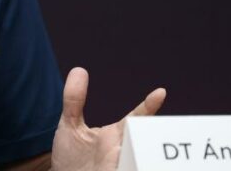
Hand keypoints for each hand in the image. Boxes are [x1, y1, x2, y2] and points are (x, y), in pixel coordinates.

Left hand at [51, 67, 165, 170]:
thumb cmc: (71, 155)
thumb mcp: (69, 124)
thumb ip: (74, 99)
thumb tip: (79, 70)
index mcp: (115, 135)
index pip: (135, 119)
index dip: (147, 107)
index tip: (160, 92)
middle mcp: (122, 151)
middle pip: (144, 140)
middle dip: (148, 137)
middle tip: (144, 132)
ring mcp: (119, 165)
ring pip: (138, 160)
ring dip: (139, 158)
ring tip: (122, 156)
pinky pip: (128, 169)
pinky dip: (131, 166)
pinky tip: (127, 165)